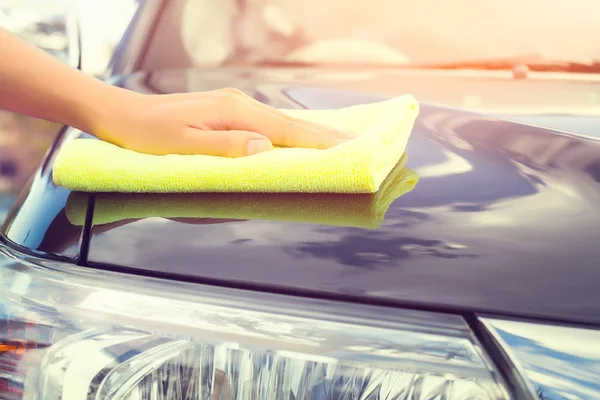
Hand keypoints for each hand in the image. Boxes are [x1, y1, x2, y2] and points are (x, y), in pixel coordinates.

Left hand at [97, 88, 353, 156]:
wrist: (122, 114)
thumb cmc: (146, 135)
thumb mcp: (180, 145)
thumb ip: (222, 146)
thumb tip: (263, 147)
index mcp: (232, 112)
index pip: (284, 130)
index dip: (317, 141)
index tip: (347, 149)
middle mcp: (239, 104)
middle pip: (290, 122)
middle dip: (325, 135)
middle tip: (358, 145)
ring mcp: (234, 106)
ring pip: (282, 121)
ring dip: (311, 132)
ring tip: (339, 143)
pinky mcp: (228, 111)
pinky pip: (268, 122)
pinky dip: (290, 131)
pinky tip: (300, 136)